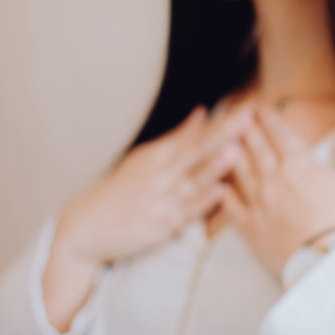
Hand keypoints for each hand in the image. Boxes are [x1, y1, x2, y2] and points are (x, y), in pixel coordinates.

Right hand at [53, 104, 251, 269]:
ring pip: (192, 180)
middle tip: (246, 119)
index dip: (222, 123)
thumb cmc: (124, 189)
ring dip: (213, 166)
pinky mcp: (161, 224)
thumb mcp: (147, 157)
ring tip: (234, 151)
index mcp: (157, 155)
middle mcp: (160, 174)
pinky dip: (202, 201)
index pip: (195, 135)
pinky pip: (186, 211)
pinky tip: (221, 192)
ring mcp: (161, 198)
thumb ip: (179, 136)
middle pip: (196, 151)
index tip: (246, 109)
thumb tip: (203, 112)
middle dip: (223, 135)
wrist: (87, 225)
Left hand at [220, 106, 334, 277]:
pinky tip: (218, 182)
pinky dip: (222, 189)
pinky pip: (229, 203)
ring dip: (230, 151)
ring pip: (237, 169)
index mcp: (299, 163)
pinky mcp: (250, 226)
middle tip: (238, 115)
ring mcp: (257, 202)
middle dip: (245, 126)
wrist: (328, 263)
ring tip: (224, 140)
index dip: (268, 116)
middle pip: (253, 145)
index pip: (278, 132)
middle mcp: (272, 177)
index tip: (260, 106)